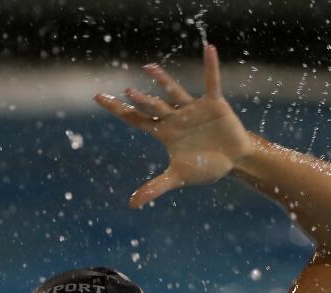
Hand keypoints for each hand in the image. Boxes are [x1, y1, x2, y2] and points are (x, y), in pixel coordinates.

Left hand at [95, 44, 253, 207]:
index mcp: (164, 131)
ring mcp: (192, 108)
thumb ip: (155, 188)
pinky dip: (210, 66)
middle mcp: (174, 116)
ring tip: (149, 69)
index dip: (118, 109)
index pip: (135, 119)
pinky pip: (212, 82)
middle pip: (153, 106)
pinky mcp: (214, 103)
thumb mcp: (178, 177)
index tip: (98, 97)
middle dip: (141, 100)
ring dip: (163, 82)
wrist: (232, 160)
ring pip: (174, 92)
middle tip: (127, 93)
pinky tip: (208, 49)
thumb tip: (132, 204)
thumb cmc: (204, 166)